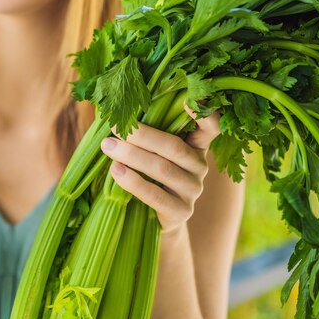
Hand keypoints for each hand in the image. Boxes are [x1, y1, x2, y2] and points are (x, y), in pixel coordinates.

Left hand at [100, 106, 219, 233]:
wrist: (151, 219)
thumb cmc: (147, 175)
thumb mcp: (150, 152)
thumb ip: (144, 134)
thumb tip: (113, 110)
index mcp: (195, 146)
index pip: (210, 128)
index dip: (204, 114)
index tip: (187, 99)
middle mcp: (199, 166)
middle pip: (174, 147)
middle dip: (142, 135)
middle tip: (115, 126)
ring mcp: (193, 190)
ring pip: (163, 169)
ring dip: (132, 155)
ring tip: (108, 146)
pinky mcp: (181, 212)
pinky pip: (156, 196)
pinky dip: (133, 181)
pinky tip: (116, 171)